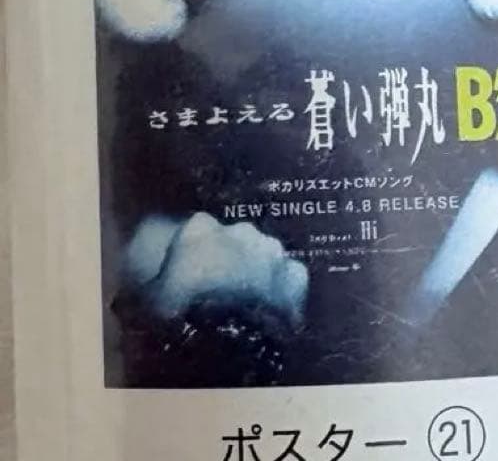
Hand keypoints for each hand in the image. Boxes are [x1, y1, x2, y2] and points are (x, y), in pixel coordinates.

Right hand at [124, 212, 307, 326]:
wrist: (233, 346)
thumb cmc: (183, 320)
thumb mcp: (149, 306)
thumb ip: (142, 291)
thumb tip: (126, 297)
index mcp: (197, 231)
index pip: (191, 234)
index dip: (187, 257)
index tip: (184, 277)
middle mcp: (236, 231)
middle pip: (229, 241)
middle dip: (225, 261)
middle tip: (215, 294)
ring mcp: (269, 250)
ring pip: (260, 255)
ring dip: (254, 273)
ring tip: (243, 305)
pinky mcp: (292, 274)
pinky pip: (287, 276)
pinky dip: (281, 289)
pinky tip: (271, 308)